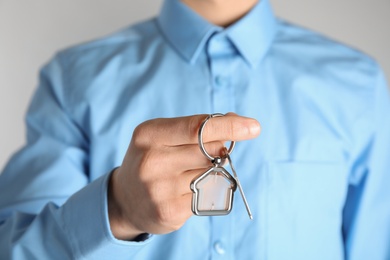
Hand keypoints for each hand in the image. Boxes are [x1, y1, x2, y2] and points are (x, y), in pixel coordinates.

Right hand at [108, 113, 260, 239]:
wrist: (125, 199)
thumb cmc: (153, 159)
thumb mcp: (164, 136)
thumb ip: (196, 128)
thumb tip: (237, 121)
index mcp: (149, 135)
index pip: (197, 128)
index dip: (229, 127)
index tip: (253, 127)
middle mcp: (151, 161)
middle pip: (209, 151)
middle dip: (217, 150)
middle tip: (207, 153)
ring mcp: (159, 189)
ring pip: (210, 174)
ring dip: (209, 172)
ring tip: (185, 174)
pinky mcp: (169, 212)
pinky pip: (205, 196)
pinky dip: (202, 191)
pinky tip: (182, 192)